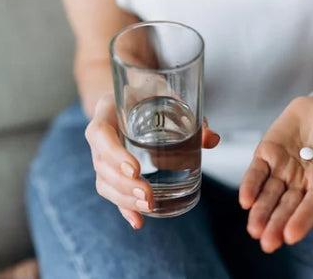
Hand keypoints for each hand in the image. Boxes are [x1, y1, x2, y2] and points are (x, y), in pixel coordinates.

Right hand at [85, 94, 219, 228]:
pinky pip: (111, 190)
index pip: (100, 134)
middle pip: (101, 165)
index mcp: (107, 110)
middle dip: (124, 184)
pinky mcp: (112, 168)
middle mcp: (100, 134)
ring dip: (124, 198)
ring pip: (104, 181)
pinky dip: (124, 207)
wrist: (132, 90)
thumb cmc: (148, 90)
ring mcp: (102, 153)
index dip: (114, 154)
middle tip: (148, 194)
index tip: (136, 169)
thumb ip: (188, 113)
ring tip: (148, 206)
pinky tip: (138, 222)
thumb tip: (212, 139)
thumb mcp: (166, 92)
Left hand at [239, 96, 312, 252]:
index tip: (291, 236)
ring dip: (261, 211)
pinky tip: (245, 200)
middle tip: (267, 243)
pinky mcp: (267, 154)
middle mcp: (302, 183)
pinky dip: (250, 185)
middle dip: (277, 224)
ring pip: (269, 194)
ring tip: (254, 228)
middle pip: (287, 206)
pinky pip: (257, 172)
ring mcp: (283, 169)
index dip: (302, 220)